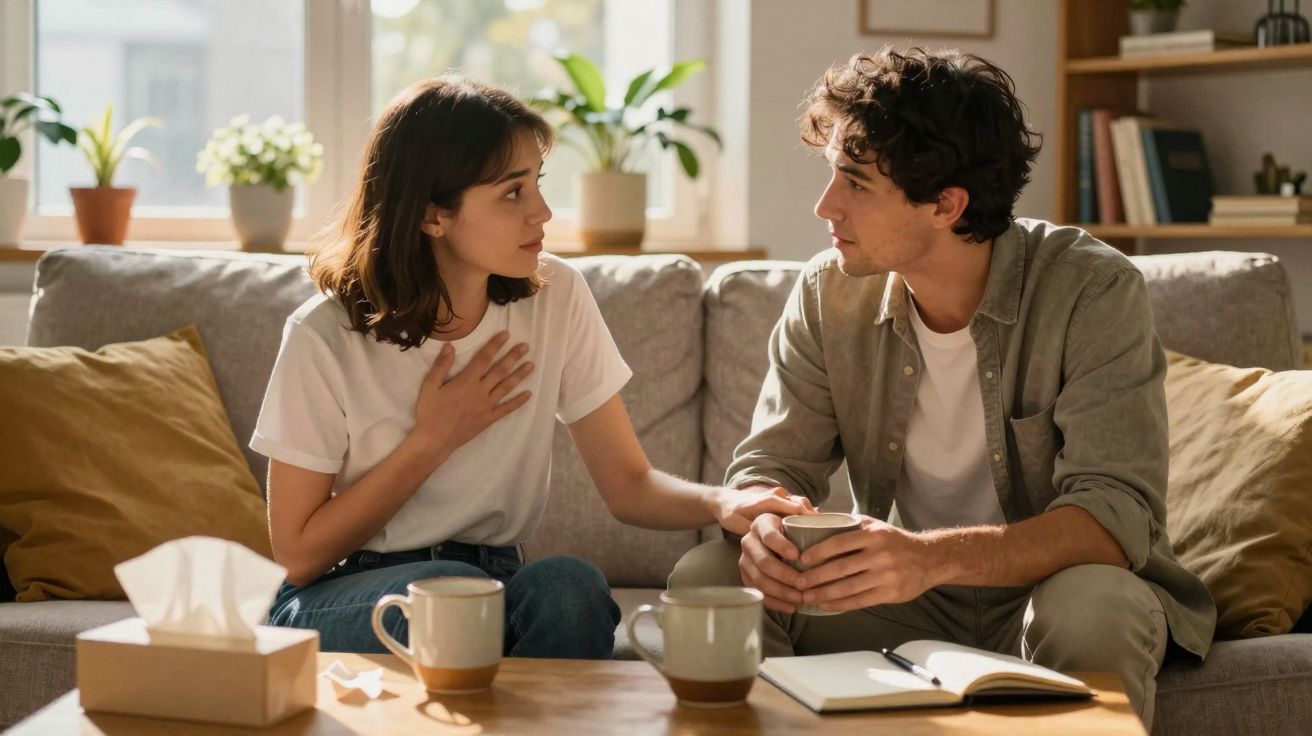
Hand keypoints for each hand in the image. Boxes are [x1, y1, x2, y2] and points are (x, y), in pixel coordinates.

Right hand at [412, 331, 533, 455]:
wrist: (434, 440)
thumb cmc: (430, 412)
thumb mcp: (430, 387)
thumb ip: (441, 366)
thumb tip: (449, 346)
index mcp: (466, 381)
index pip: (483, 358)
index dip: (495, 345)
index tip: (506, 335)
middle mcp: (480, 391)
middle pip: (500, 370)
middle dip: (513, 357)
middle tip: (526, 347)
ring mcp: (486, 406)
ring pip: (506, 387)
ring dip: (520, 375)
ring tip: (531, 365)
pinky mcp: (488, 419)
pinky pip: (507, 409)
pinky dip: (518, 402)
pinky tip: (528, 394)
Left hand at [710, 485, 815, 537]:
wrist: (726, 501)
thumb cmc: (731, 514)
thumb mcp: (738, 524)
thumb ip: (752, 530)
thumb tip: (767, 543)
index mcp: (768, 500)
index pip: (792, 507)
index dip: (805, 519)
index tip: (817, 531)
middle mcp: (778, 495)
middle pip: (802, 505)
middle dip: (814, 519)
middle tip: (825, 536)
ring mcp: (782, 496)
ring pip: (803, 504)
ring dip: (813, 517)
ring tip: (825, 533)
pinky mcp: (783, 501)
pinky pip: (800, 506)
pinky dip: (809, 516)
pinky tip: (818, 528)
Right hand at [738, 513, 805, 612]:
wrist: (773, 540)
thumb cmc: (790, 529)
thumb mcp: (795, 517)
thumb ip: (806, 515)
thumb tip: (821, 516)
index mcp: (761, 523)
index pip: (769, 535)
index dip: (782, 546)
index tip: (797, 556)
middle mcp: (748, 540)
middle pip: (763, 562)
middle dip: (784, 575)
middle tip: (803, 584)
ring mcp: (745, 560)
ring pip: (759, 580)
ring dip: (780, 592)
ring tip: (799, 598)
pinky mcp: (745, 576)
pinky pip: (757, 592)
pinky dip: (774, 602)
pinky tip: (791, 607)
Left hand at [794, 515, 940, 613]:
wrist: (929, 559)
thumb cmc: (894, 541)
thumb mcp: (874, 525)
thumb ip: (848, 523)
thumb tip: (814, 517)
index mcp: (873, 535)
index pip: (840, 542)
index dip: (819, 551)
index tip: (802, 559)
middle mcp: (880, 555)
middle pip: (841, 568)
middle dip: (815, 577)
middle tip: (797, 582)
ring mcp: (885, 576)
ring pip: (848, 587)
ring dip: (823, 593)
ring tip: (806, 596)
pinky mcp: (890, 593)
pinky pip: (859, 601)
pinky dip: (839, 604)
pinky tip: (825, 604)